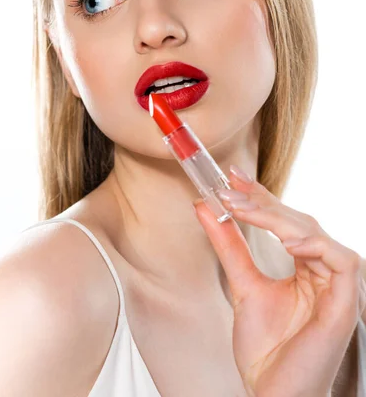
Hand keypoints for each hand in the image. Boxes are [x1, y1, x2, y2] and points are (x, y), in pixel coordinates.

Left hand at [193, 165, 365, 396]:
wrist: (271, 395)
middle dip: (263, 201)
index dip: (261, 196)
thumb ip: (228, 245)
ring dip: (277, 217)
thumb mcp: (242, 284)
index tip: (231, 177)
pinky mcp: (346, 303)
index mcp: (307, 268)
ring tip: (243, 209)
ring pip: (315, 233)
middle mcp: (325, 272)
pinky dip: (314, 245)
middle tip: (229, 187)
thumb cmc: (265, 349)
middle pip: (299, 221)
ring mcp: (338, 287)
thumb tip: (205, 207)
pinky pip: (341, 260)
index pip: (286, 221)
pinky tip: (285, 240)